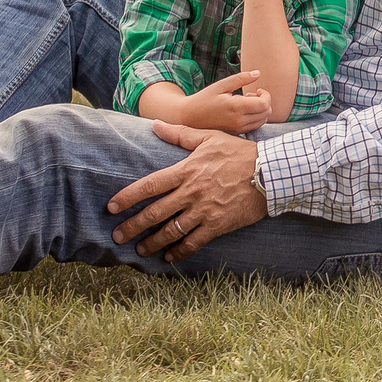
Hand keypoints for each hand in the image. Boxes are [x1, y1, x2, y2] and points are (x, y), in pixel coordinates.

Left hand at [106, 124, 268, 258]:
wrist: (270, 172)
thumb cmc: (239, 153)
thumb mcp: (209, 138)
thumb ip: (180, 134)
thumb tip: (155, 124)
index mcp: (186, 171)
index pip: (149, 186)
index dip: (128, 197)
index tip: (111, 208)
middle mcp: (191, 192)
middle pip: (155, 213)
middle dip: (133, 226)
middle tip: (117, 236)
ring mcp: (204, 210)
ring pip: (171, 231)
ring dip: (152, 242)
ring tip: (140, 249)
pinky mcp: (218, 225)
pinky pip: (193, 242)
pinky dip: (179, 251)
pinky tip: (168, 256)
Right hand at [181, 69, 274, 133]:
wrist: (189, 117)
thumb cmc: (204, 99)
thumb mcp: (221, 85)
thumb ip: (241, 79)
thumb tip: (258, 73)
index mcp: (236, 107)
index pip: (264, 104)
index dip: (266, 95)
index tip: (257, 90)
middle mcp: (239, 121)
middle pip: (266, 113)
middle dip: (264, 102)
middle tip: (251, 95)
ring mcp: (237, 129)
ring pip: (262, 121)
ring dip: (260, 110)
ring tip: (246, 102)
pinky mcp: (236, 133)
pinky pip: (254, 126)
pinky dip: (255, 118)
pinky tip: (243, 111)